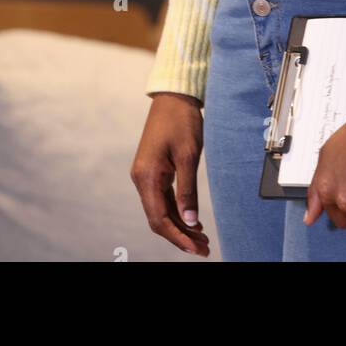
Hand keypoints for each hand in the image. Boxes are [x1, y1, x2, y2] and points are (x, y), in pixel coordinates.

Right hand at [131, 93, 210, 256]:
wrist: (173, 97)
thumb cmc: (181, 121)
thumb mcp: (188, 155)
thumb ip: (187, 190)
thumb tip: (191, 221)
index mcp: (147, 177)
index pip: (159, 218)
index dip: (178, 237)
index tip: (196, 249)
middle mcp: (142, 179)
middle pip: (158, 219)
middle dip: (180, 236)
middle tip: (203, 248)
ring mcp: (146, 175)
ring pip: (161, 210)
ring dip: (180, 226)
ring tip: (202, 239)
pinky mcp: (153, 171)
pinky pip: (163, 199)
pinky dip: (177, 212)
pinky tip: (192, 220)